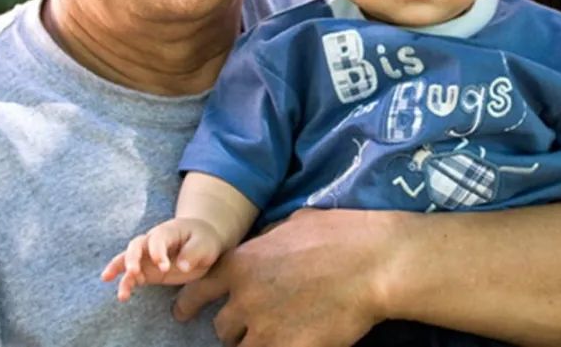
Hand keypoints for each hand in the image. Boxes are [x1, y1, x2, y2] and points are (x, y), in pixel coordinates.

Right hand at [101, 218, 224, 300]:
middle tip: (134, 272)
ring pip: (127, 259)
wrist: (200, 243)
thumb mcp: (205, 244)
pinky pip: (131, 276)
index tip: (164, 267)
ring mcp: (147, 256)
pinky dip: (126, 284)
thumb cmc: (203, 240)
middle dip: (132, 258)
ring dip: (119, 270)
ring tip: (115, 286)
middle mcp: (153, 241)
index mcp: (168, 231)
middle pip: (136, 245)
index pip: (158, 239)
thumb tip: (181, 267)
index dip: (158, 252)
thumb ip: (194, 253)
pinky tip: (123, 296)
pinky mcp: (146, 270)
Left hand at [173, 208, 395, 346]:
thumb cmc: (340, 236)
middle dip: (236, 324)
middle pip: (222, 326)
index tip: (186, 310)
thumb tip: (261, 248)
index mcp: (242, 264)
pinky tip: (294, 341)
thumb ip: (267, 242)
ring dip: (255, 341)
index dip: (190, 302)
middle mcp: (245, 299)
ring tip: (276, 333)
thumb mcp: (293, 225)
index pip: (197, 290)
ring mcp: (266, 329)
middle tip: (256, 321)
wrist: (374, 263)